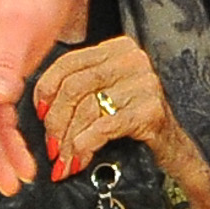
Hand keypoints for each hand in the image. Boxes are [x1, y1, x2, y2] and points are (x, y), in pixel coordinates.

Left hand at [33, 37, 186, 179]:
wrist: (170, 146)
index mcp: (116, 49)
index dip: (46, 89)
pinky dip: (86, 145)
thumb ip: (74, 88)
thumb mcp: (102, 93)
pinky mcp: (151, 110)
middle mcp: (132, 60)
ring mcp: (145, 83)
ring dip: (69, 140)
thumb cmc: (129, 119)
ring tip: (64, 159)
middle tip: (51, 145)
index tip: (39, 113)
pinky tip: (80, 158)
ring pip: (87, 109)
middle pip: (75, 87)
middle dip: (56, 121)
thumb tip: (39, 105)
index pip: (68, 62)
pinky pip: (104, 126)